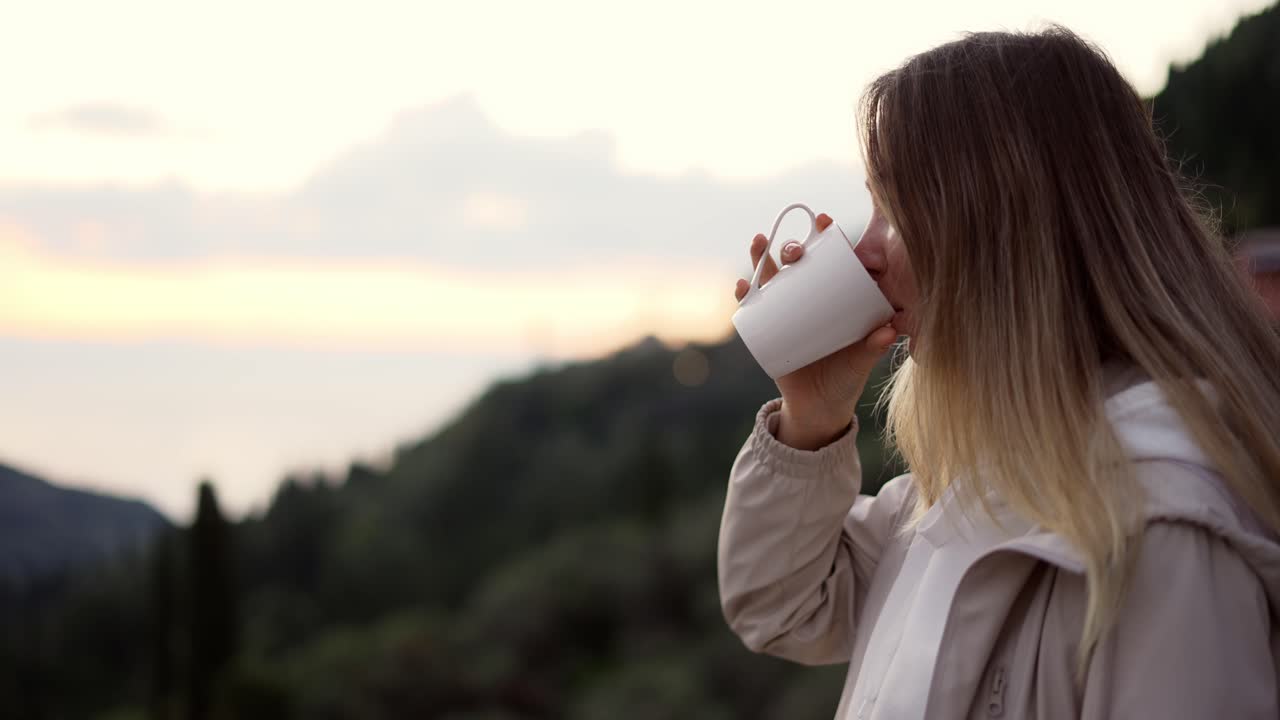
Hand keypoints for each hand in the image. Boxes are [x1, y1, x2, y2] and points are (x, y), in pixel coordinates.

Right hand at [734, 213, 896, 449]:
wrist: (818, 408)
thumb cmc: (846, 378)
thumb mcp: (861, 362)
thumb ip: (874, 347)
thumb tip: (890, 330)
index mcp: (833, 299)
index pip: (830, 260)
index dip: (826, 237)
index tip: (824, 221)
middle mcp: (807, 300)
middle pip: (797, 264)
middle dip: (793, 247)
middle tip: (794, 249)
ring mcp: (784, 312)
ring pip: (771, 278)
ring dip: (761, 257)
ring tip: (758, 242)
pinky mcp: (765, 329)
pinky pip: (752, 308)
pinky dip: (745, 294)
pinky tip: (742, 286)